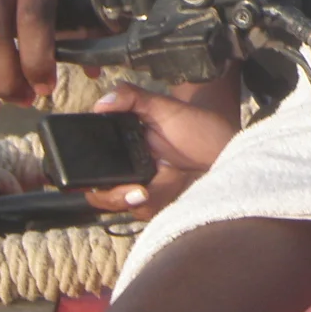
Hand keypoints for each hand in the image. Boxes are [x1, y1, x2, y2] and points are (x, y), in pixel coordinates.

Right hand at [82, 83, 238, 219]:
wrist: (228, 146)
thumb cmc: (196, 125)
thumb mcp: (163, 107)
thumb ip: (132, 98)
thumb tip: (102, 102)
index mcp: (122, 147)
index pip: (90, 164)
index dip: (81, 175)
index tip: (84, 176)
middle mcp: (128, 169)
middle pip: (99, 191)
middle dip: (106, 194)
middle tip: (122, 189)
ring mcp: (143, 187)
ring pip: (118, 204)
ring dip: (123, 201)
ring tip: (141, 192)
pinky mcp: (160, 203)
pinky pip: (142, 213)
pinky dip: (145, 207)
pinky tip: (154, 195)